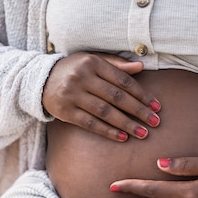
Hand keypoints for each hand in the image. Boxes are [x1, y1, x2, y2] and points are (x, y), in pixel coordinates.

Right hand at [42, 52, 160, 141]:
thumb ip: (116, 64)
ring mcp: (72, 95)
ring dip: (126, 124)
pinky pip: (90, 123)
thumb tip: (141, 66)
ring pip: (105, 112)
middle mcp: (82, 77)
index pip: (123, 80)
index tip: (156, 105)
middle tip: (155, 122)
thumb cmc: (74, 69)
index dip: (142, 94)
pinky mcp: (65, 111)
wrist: (41, 80)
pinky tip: (122, 137)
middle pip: (116, 97)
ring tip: (143, 133)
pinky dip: (107, 131)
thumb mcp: (92, 60)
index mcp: (92, 62)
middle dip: (138, 111)